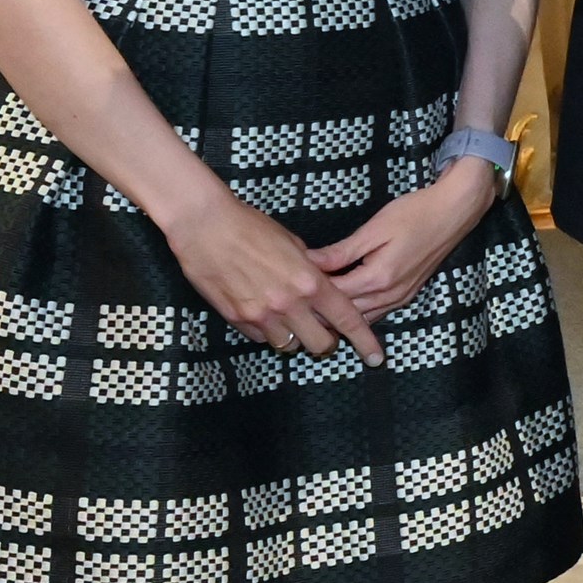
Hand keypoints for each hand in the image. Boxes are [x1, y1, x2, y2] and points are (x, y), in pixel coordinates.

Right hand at [167, 189, 387, 364]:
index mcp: (310, 282)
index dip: (365, 341)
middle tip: (324, 332)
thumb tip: (322, 285)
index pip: (347, 319)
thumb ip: (311, 270)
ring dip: (295, 337)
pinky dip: (269, 332)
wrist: (206, 225)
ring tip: (290, 319)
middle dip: (327, 341)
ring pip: (290, 346)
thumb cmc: (252, 226)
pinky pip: (262, 338)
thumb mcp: (294, 243)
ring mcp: (261, 315)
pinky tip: (264, 313)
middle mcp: (288, 304)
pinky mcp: (236, 319)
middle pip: (321, 344)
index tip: (376, 357)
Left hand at [307, 160, 500, 319]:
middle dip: (321, 310)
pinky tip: (343, 307)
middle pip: (346, 314)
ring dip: (339, 316)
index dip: (310, 292)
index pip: (334, 295)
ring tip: (313, 309)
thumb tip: (308, 263)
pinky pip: (377, 312)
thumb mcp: (374, 229)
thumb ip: (341, 252)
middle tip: (295, 301)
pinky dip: (358, 313)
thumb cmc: (414, 213)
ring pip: (362, 318)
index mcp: (378, 278)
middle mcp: (390, 295)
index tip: (290, 285)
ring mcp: (401, 297)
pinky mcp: (407, 294)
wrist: (454, 211)